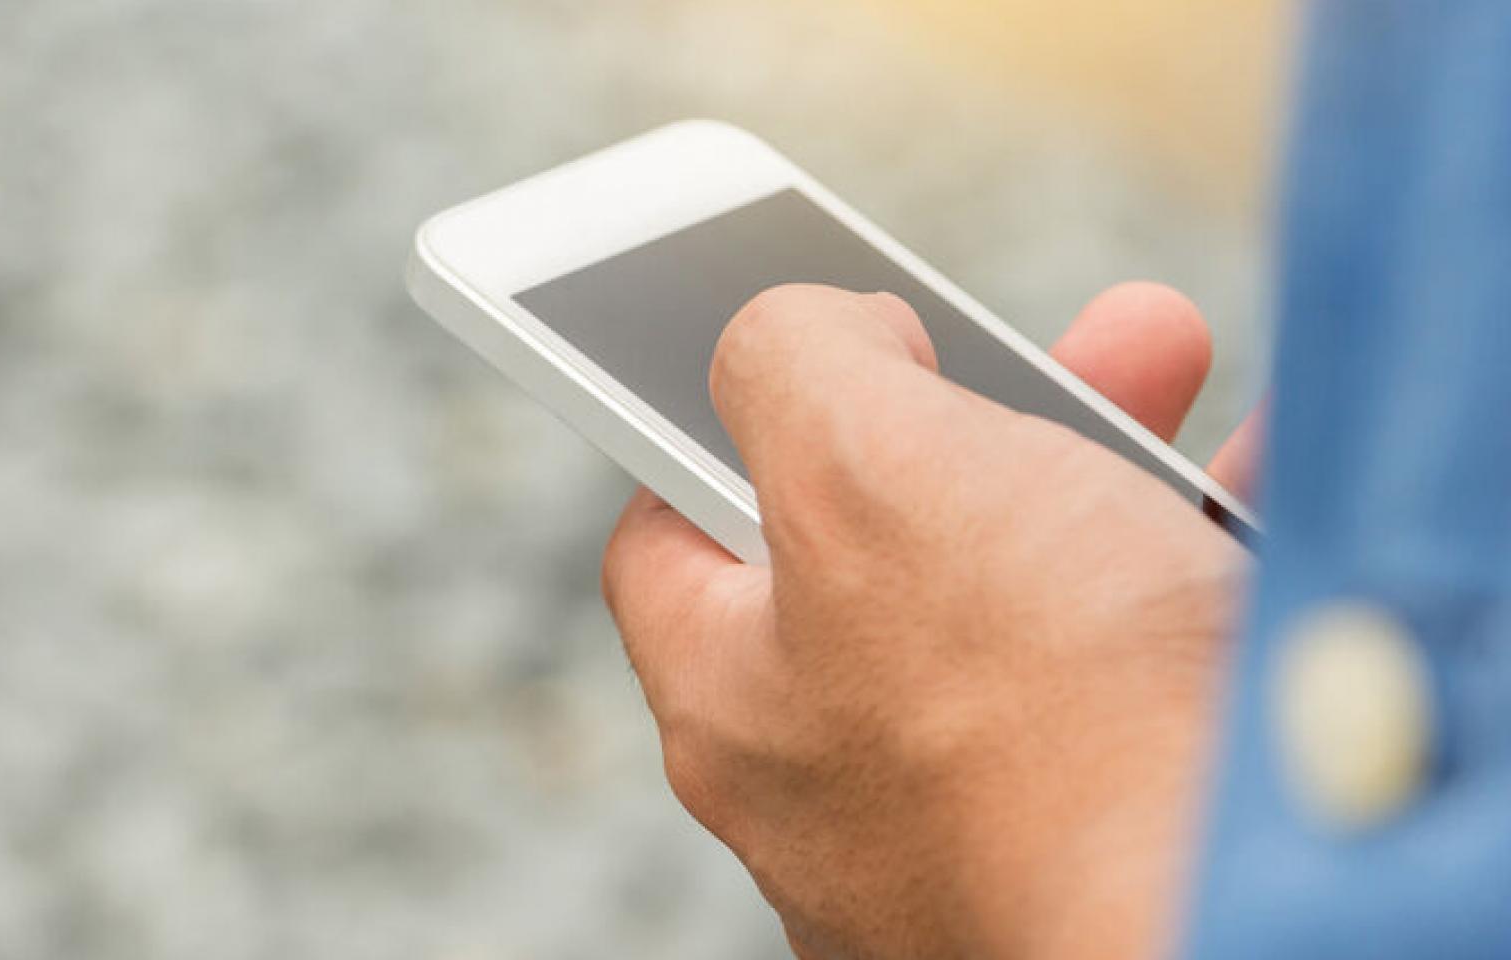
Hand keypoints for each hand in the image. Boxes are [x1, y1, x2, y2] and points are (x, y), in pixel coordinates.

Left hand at [603, 283, 1259, 959]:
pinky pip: (1136, 684)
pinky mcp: (1102, 844)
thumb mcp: (868, 458)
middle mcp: (833, 786)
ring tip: (1176, 377)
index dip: (726, 421)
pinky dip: (1191, 573)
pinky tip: (1250, 498)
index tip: (818, 357)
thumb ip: (794, 362)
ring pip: (1025, 610)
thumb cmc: (1041, 705)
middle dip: (983, 421)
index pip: (671, 536)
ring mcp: (969, 827)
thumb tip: (816, 336)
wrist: (1242, 913)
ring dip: (1104, 477)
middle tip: (1073, 341)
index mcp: (731, 699)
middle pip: (879, 555)